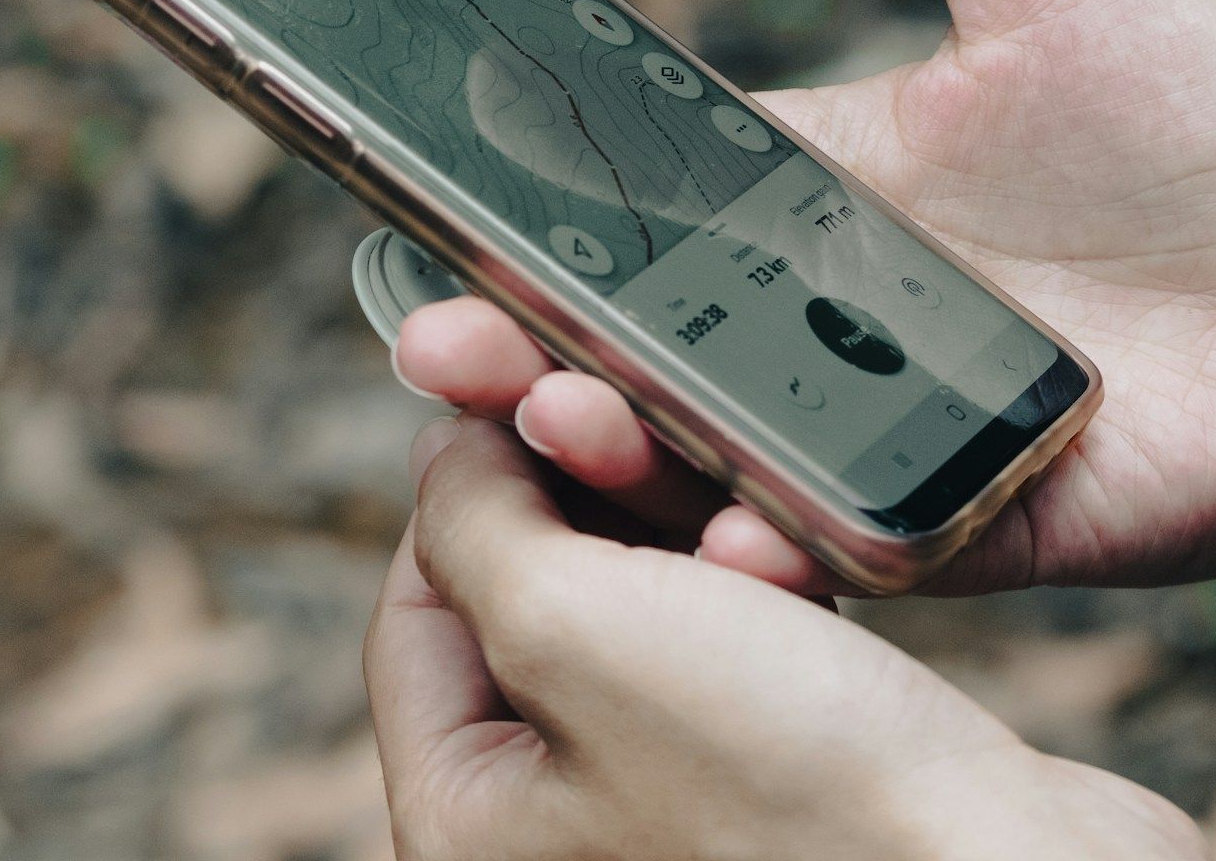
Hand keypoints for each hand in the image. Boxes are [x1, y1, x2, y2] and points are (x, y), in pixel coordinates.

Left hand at [365, 417, 1203, 860]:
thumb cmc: (796, 795)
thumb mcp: (575, 628)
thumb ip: (477, 525)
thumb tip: (446, 451)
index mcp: (468, 829)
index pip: (415, 611)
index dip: (472, 489)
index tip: (537, 397)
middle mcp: (560, 833)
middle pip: (533, 607)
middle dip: (596, 506)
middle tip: (646, 422)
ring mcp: (675, 816)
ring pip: (649, 616)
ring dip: (693, 538)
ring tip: (739, 494)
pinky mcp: (784, 790)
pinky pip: (743, 650)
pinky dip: (766, 590)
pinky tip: (800, 552)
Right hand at [398, 0, 1215, 594]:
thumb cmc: (1199, 119)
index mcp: (789, 193)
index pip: (605, 203)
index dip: (500, 208)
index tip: (408, 197)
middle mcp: (796, 327)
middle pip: (610, 344)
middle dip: (504, 349)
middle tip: (442, 337)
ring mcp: (858, 439)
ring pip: (687, 463)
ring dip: (603, 453)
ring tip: (560, 414)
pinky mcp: (943, 534)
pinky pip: (824, 558)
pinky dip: (760, 557)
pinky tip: (726, 532)